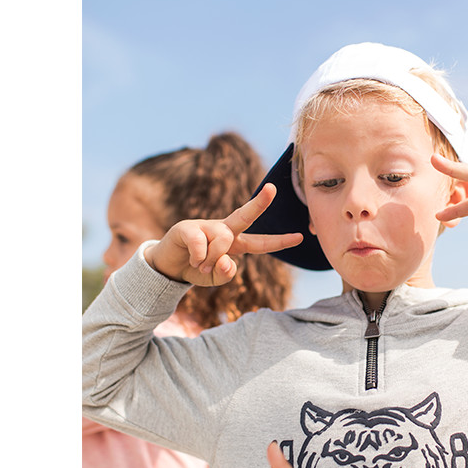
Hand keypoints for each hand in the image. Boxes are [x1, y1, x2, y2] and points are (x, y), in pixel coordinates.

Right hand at [144, 184, 302, 285]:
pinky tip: (191, 259)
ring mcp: (205, 226)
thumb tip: (228, 262)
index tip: (300, 237)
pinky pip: (200, 244)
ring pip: (223, 239)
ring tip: (200, 266)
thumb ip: (225, 274)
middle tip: (272, 189)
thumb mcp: (213, 278)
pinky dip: (197, 257)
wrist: (167, 267)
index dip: (279, 242)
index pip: (260, 243)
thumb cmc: (195, 269)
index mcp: (235, 243)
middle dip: (259, 203)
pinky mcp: (187, 227)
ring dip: (213, 258)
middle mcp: (223, 230)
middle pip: (244, 215)